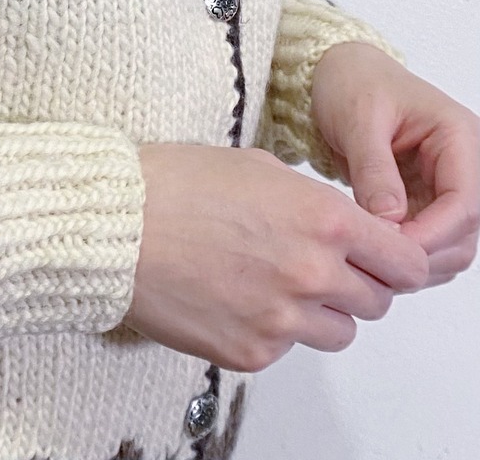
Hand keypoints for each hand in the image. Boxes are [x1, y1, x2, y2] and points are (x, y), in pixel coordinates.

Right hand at [122, 143, 429, 372]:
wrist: (113, 225)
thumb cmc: (172, 184)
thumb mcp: (255, 166)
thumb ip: (310, 200)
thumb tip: (337, 227)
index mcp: (323, 219)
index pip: (404, 261)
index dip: (393, 260)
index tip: (377, 259)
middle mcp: (314, 273)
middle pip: (377, 301)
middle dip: (353, 284)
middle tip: (311, 266)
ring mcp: (283, 318)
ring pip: (338, 332)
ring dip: (317, 312)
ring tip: (268, 282)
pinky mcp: (252, 352)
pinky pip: (286, 348)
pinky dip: (268, 328)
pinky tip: (231, 295)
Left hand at [311, 41, 479, 286]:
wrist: (340, 73)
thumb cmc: (352, 84)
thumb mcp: (357, 120)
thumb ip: (374, 169)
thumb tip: (390, 220)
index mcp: (459, 137)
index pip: (465, 203)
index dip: (432, 234)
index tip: (391, 248)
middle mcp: (464, 165)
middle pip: (466, 231)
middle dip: (426, 252)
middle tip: (378, 262)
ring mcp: (448, 184)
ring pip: (454, 243)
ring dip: (419, 258)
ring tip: (374, 258)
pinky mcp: (428, 198)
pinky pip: (432, 238)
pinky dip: (409, 251)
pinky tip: (377, 252)